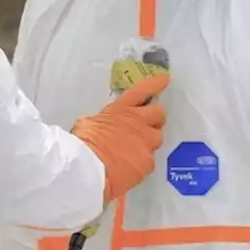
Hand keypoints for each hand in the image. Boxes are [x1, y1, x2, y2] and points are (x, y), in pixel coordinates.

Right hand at [70, 74, 168, 202]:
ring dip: (149, 142)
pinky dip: (141, 164)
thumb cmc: (83, 142)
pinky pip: (149, 161)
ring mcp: (146, 142)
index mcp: (121, 109)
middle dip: (155, 118)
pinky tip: (130, 169)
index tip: (165, 79)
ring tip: (136, 151)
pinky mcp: (148, 162)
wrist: (90, 167)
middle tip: (147, 125)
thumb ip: (101, 121)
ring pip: (157, 139)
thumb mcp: (88, 123)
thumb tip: (100, 125)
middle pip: (159, 114)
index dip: (155, 84)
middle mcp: (138, 122)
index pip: (142, 91)